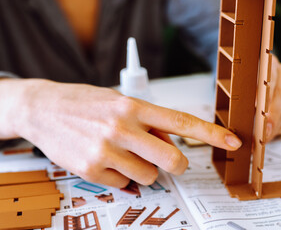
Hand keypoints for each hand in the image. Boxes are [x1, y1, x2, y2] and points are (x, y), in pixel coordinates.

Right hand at [0, 79, 241, 187]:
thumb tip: (170, 143)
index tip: (231, 141)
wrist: (44, 108)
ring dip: (143, 169)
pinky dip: (122, 176)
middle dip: (175, 165)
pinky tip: (107, 160)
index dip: (211, 133)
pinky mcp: (93, 170)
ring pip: (149, 175)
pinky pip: (125, 184)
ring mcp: (107, 150)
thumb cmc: (85, 103)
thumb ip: (148, 122)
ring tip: (123, 153)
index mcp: (134, 105)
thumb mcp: (119, 101)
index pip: (182, 120)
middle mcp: (123, 127)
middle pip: (172, 158)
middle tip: (168, 161)